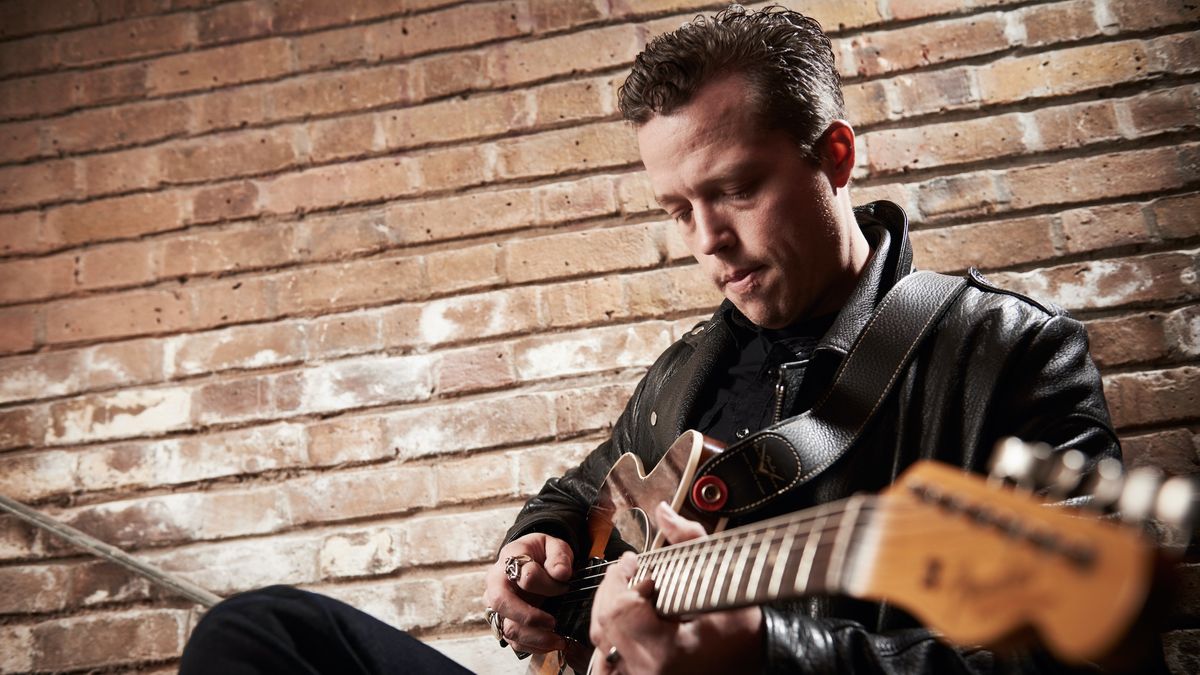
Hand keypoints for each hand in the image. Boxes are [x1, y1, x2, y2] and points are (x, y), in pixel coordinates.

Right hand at [482, 532, 573, 653]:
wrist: (531, 561)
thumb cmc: (541, 554)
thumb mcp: (554, 546)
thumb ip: (559, 556)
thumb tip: (560, 573)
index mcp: (509, 559)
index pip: (525, 575)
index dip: (549, 584)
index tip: (565, 587)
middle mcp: (496, 582)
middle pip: (501, 603)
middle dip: (529, 617)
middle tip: (553, 622)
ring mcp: (497, 605)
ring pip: (506, 627)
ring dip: (534, 637)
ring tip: (557, 639)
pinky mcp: (504, 621)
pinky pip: (513, 641)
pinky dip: (532, 646)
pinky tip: (550, 644)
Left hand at [589, 502, 763, 674]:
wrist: (754, 663)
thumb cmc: (743, 634)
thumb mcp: (723, 580)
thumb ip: (690, 541)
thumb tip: (665, 513)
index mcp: (664, 652)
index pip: (620, 611)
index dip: (622, 580)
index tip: (634, 562)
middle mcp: (646, 671)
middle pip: (604, 625)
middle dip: (612, 590)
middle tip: (628, 570)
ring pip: (602, 643)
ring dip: (610, 612)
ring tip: (627, 592)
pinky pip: (609, 659)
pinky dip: (614, 635)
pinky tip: (627, 618)